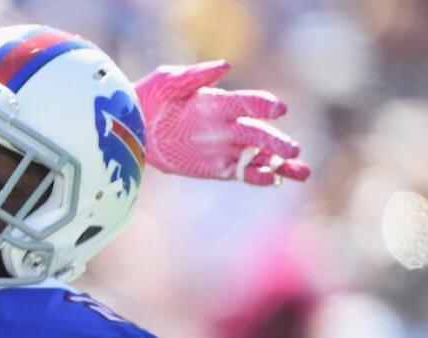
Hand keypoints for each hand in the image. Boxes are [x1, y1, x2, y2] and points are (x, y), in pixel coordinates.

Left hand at [134, 60, 310, 185]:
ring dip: (278, 163)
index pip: (249, 103)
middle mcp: (226, 126)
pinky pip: (239, 172)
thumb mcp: (169, 81)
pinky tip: (269, 178)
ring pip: (257, 156)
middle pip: (259, 134)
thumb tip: (226, 66)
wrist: (130, 126)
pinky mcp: (212, 168)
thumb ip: (196, 75)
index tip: (279, 110)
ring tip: (300, 170)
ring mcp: (221, 148)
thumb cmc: (149, 97)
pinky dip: (255, 176)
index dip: (264, 106)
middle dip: (277, 142)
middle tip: (294, 150)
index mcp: (219, 103)